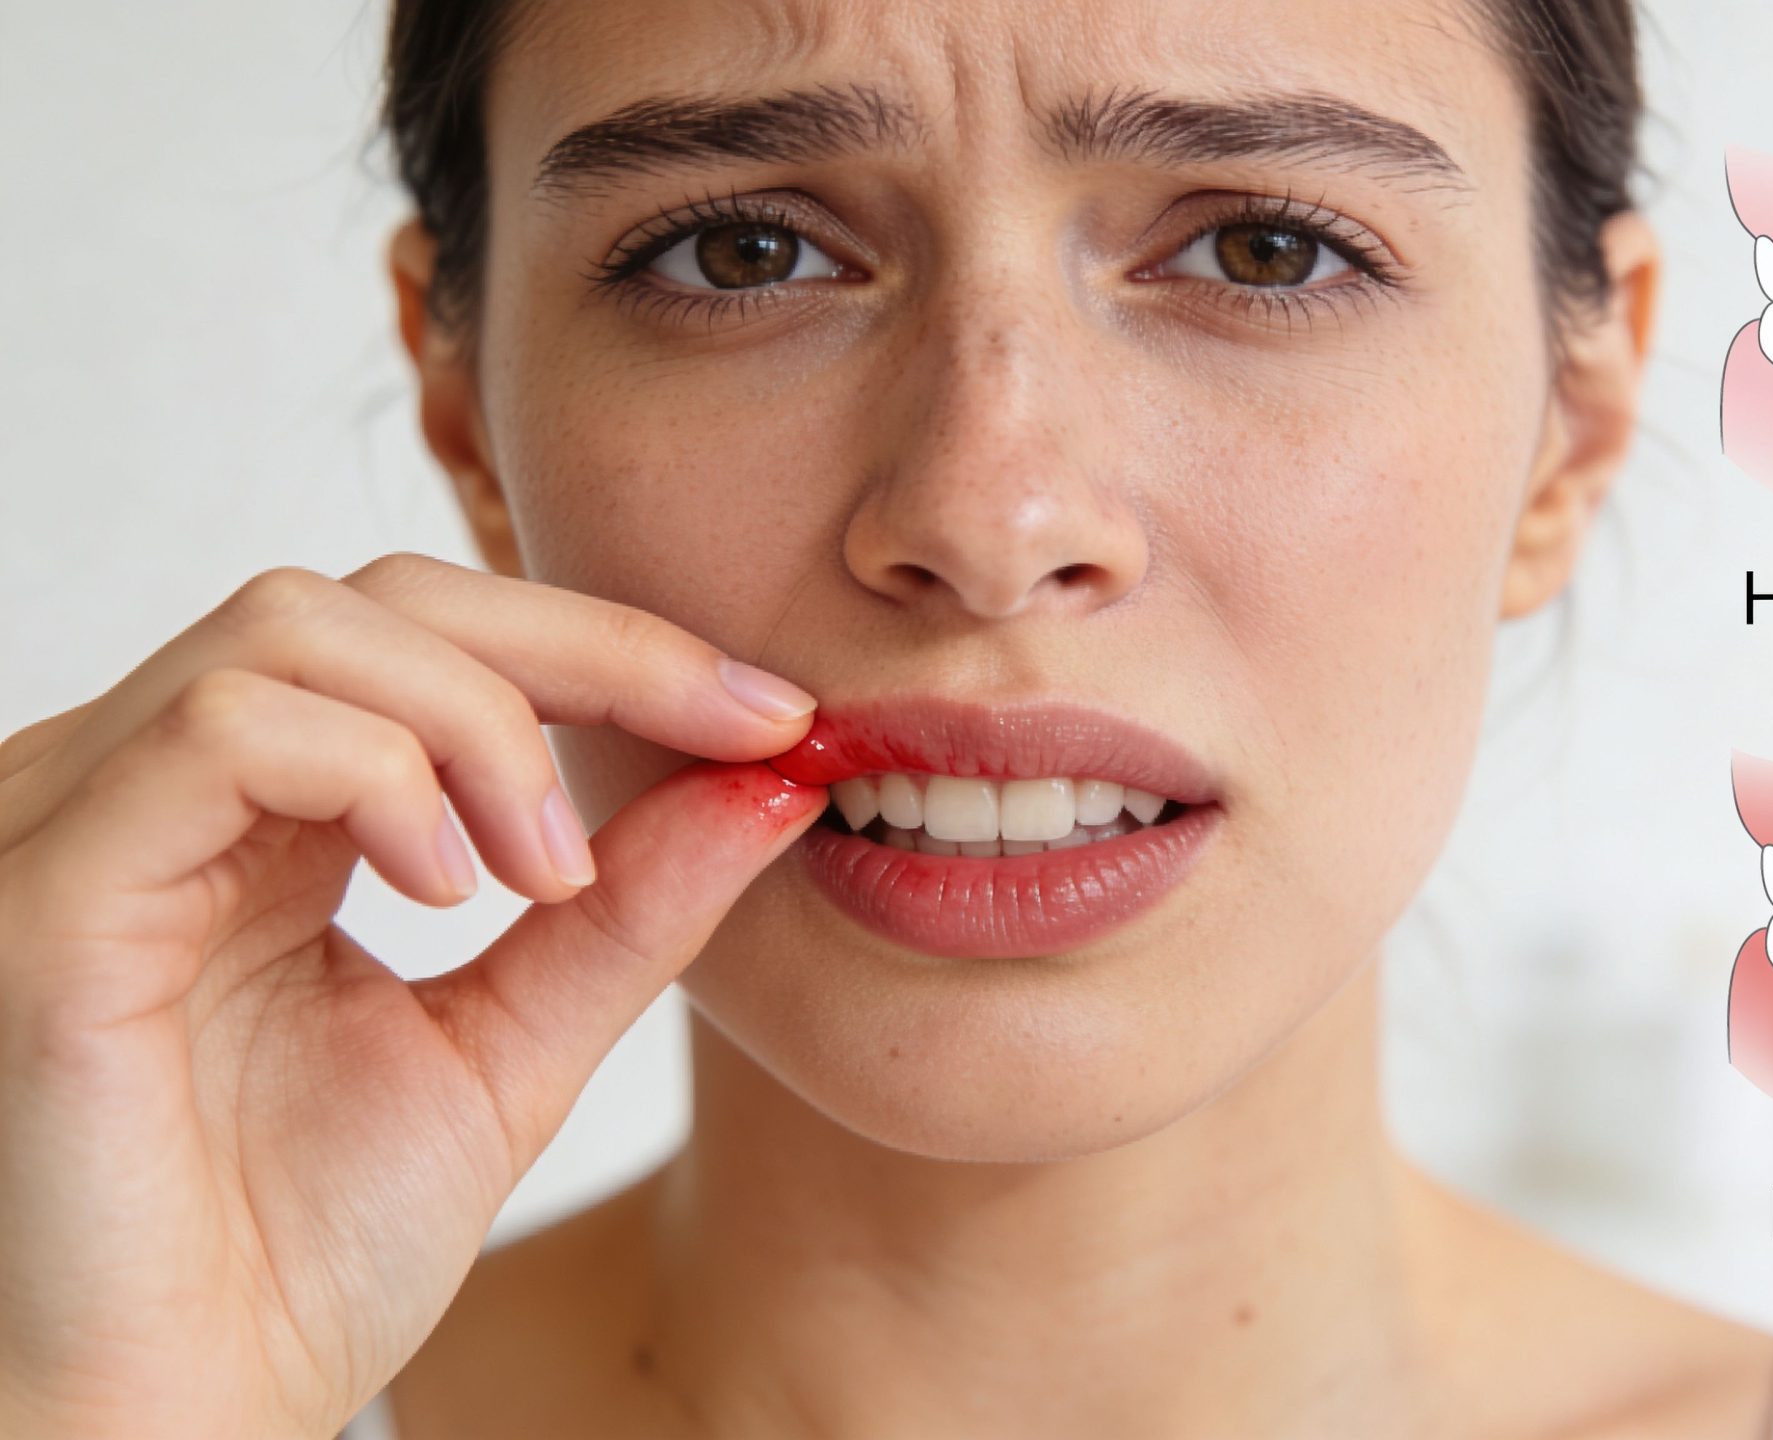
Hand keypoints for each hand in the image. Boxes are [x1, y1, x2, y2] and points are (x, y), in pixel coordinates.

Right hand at [0, 555, 823, 1438]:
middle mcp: (150, 791)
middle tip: (732, 739)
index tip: (775, 714)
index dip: (615, 648)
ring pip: (298, 625)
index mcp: (255, 820)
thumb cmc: (297, 1257)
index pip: (431, 637)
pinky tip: (454, 894)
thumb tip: (773, 780)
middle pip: (375, 595)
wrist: (180, 1421)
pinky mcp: (47, 895)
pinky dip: (381, 776)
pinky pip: (226, 731)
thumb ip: (625, 912)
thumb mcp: (510, 1047)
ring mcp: (79, 825)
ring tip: (549, 878)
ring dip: (483, 724)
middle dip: (587, 647)